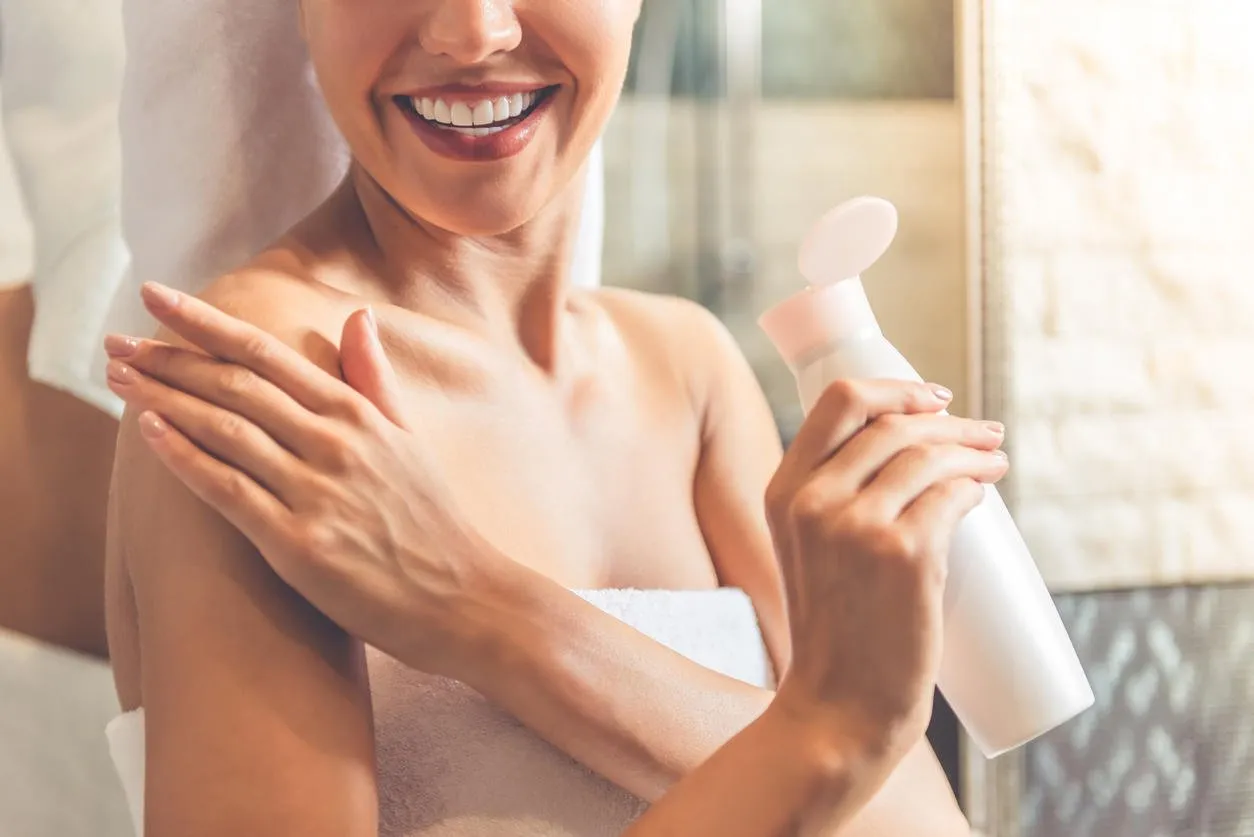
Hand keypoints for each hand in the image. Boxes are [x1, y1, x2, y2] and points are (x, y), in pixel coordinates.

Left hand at [104, 283, 508, 677]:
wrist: (466, 598)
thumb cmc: (434, 522)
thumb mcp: (409, 440)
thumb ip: (374, 378)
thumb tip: (359, 317)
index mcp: (358, 413)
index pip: (266, 353)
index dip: (204, 322)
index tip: (156, 297)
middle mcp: (335, 443)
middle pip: (235, 384)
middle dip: (169, 357)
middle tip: (118, 340)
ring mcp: (317, 492)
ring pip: (224, 430)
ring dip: (163, 398)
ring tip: (118, 375)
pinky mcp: (300, 544)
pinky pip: (229, 491)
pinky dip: (185, 457)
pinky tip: (148, 431)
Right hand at [764, 379, 1008, 764]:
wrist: (837, 705)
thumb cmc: (833, 631)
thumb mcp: (807, 550)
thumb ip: (832, 501)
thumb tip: (908, 455)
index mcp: (782, 491)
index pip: (839, 400)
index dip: (896, 388)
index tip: (933, 399)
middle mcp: (813, 500)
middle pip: (893, 423)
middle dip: (950, 421)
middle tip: (984, 435)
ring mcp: (857, 526)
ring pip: (928, 455)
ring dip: (972, 451)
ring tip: (994, 463)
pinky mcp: (905, 555)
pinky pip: (952, 495)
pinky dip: (975, 487)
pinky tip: (983, 493)